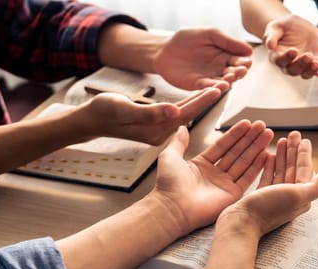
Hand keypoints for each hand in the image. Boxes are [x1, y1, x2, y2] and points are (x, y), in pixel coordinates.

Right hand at [77, 87, 221, 145]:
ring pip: (185, 113)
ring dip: (201, 101)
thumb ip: (149, 112)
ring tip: (218, 87)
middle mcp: (161, 133)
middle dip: (207, 100)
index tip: (217, 89)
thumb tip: (174, 112)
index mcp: (155, 131)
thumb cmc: (103, 113)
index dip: (201, 101)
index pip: (185, 114)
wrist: (91, 119)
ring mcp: (159, 130)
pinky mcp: (157, 125)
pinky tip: (200, 96)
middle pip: (190, 114)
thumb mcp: (123, 110)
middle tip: (226, 85)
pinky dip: (189, 103)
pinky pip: (178, 113)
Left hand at [152, 120, 273, 231]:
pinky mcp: (233, 195)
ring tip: (268, 134)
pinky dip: (257, 166)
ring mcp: (225, 185)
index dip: (235, 134)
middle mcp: (215, 174)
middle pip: (237, 152)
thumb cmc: (168, 184)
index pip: (223, 145)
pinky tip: (266, 154)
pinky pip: (248, 178)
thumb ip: (179, 142)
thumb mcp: (170, 156)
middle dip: (250, 138)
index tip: (246, 123)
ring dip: (256, 148)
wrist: (173, 208)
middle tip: (262, 125)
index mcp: (201, 165)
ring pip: (244, 162)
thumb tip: (182, 127)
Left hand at [153, 28, 253, 90]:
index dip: (245, 62)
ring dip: (228, 81)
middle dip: (239, 73)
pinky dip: (214, 88)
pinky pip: (208, 88)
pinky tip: (219, 87)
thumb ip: (228, 41)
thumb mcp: (209, 34)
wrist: (163, 49)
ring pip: (224, 82)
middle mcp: (220, 68)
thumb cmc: (186, 39)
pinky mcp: (198, 85)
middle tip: (240, 71)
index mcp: (226, 55)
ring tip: (230, 79)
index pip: (240, 60)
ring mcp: (210, 77)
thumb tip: (249, 50)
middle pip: (235, 73)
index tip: (246, 62)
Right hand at [218, 131, 317, 238]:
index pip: (305, 171)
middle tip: (293, 135)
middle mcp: (290, 197)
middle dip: (294, 151)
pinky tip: (269, 156)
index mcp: (301, 197)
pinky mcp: (261, 196)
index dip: (305, 154)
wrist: (241, 223)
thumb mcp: (296, 195)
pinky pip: (268, 177)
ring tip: (281, 141)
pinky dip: (270, 165)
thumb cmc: (267, 209)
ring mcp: (275, 196)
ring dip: (283, 156)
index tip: (304, 140)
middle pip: (294, 169)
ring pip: (282, 171)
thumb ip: (315, 186)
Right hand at [264, 14, 317, 78]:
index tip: (293, 51)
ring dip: (310, 70)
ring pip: (305, 74)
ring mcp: (303, 66)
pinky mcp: (316, 65)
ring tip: (315, 63)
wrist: (300, 27)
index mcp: (277, 56)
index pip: (280, 61)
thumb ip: (272, 36)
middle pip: (293, 70)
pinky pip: (317, 72)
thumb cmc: (285, 27)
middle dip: (300, 64)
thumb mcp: (276, 27)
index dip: (286, 58)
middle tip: (307, 55)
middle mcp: (289, 65)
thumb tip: (269, 45)